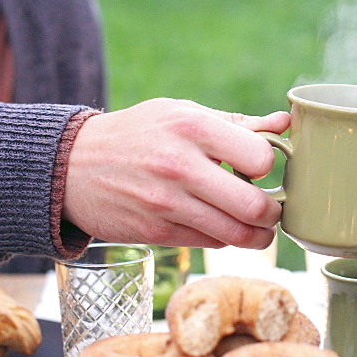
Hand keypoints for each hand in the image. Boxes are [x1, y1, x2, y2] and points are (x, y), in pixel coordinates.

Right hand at [62, 98, 290, 249]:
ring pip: (236, 235)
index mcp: (193, 127)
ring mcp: (167, 203)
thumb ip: (237, 122)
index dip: (269, 165)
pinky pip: (211, 243)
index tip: (259, 167)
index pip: (260, 157)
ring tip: (258, 225)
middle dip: (273, 212)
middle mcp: (180, 166)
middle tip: (271, 207)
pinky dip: (225, 238)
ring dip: (258, 235)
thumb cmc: (138, 133)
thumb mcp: (182, 112)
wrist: (70, 166)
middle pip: (254, 206)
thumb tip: (285, 123)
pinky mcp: (157, 232)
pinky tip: (223, 225)